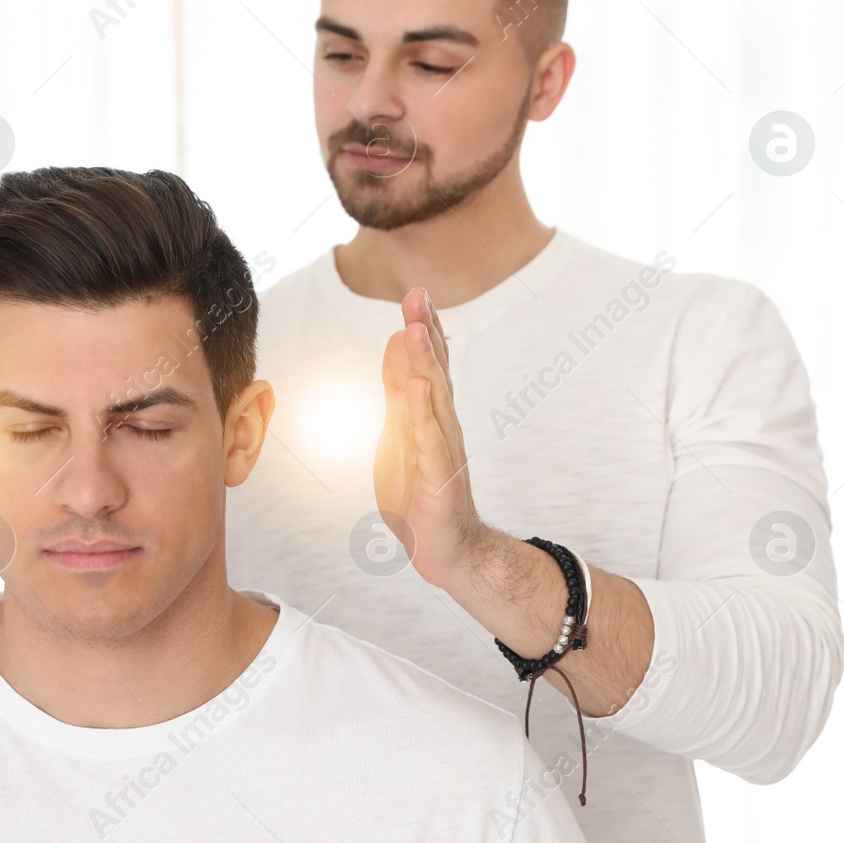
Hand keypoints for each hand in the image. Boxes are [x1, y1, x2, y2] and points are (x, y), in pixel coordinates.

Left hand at [373, 286, 484, 589]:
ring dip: (425, 363)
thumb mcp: (401, 431)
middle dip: (425, 333)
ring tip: (415, 329)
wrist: (446, 550)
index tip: (418, 292)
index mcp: (431, 415)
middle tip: (418, 295)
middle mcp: (443, 427)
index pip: (430, 364)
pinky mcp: (438, 479)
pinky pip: (429, 442)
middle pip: (434, 372)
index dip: (424, 328)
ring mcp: (443, 451)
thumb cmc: (422, 491)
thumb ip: (399, 388)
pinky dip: (423, 415)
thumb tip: (397, 340)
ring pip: (433, 401)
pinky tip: (417, 389)